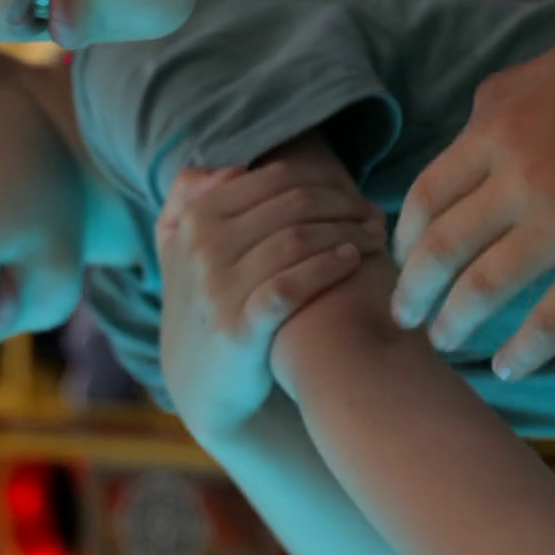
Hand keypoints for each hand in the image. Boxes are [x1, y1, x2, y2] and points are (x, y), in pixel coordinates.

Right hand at [157, 161, 387, 440]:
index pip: (275, 178)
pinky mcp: (237, 330)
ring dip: (346, 233)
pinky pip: (290, 286)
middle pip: (293, 205)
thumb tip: (232, 168)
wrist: (204, 386)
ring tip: (374, 238)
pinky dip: (326, 267)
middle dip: (344, 205)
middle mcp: (201, 249)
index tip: (354, 193)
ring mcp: (216, 290)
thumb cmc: (207, 303)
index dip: (325, 180)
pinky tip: (352, 261)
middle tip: (375, 215)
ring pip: (297, 240)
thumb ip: (191, 199)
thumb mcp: (179, 247)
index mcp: (195, 218)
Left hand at [391, 32, 554, 381]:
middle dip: (414, 289)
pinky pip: (551, 321)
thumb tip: (475, 121)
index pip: (429, 194)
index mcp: (501, 123)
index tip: (403, 258)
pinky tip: (508, 366)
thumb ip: (509, 95)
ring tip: (445, 341)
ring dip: (455, 323)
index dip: (407, 236)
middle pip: (442, 247)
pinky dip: (521, 351)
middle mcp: (519, 174)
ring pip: (484, 289)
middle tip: (405, 315)